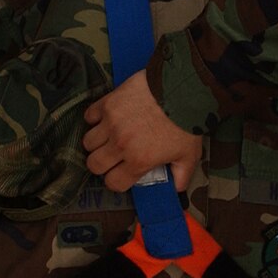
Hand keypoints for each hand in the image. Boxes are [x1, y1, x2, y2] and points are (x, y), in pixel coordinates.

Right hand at [82, 70, 204, 192]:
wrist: (180, 88)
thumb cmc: (186, 122)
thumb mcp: (189, 154)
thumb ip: (182, 175)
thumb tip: (176, 189)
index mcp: (139, 160)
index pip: (113, 182)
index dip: (117, 181)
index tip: (121, 174)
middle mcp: (120, 145)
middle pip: (94, 165)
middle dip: (102, 165)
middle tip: (112, 158)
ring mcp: (111, 123)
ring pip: (88, 142)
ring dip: (97, 143)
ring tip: (108, 138)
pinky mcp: (107, 103)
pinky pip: (89, 116)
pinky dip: (94, 119)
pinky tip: (106, 119)